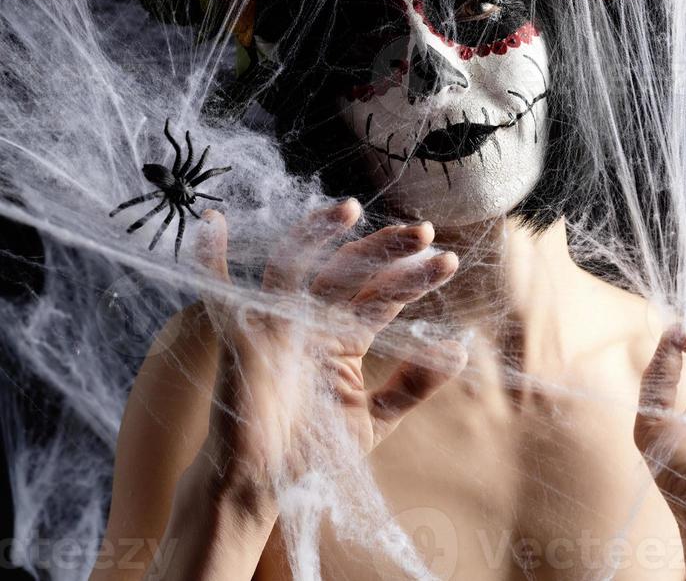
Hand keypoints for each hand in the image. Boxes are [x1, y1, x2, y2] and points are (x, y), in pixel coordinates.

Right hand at [190, 200, 465, 521]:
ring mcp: (276, 325)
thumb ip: (414, 384)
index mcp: (343, 337)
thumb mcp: (376, 417)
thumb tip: (460, 351)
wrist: (263, 491)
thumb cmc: (315, 453)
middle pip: (350, 273)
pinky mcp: (241, 338)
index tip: (447, 261)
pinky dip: (210, 259)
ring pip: (298, 267)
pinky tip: (213, 223)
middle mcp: (311, 322)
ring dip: (317, 234)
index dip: (412, 277)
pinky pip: (221, 292)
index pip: (382, 297)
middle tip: (423, 231)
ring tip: (348, 208)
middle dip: (384, 250)